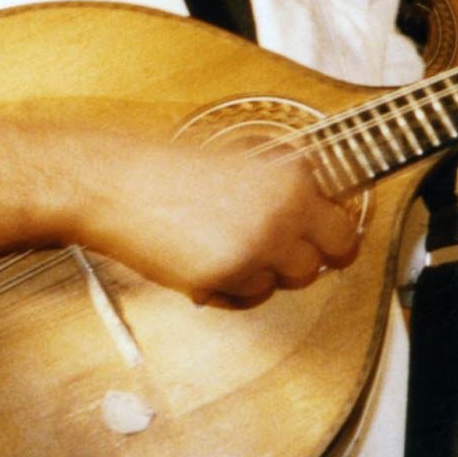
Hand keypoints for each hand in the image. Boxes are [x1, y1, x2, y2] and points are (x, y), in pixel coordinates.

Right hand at [73, 131, 361, 305]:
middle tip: (274, 252)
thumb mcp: (241, 159)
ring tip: (227, 248)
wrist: (114, 183)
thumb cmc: (168, 167)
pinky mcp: (225, 276)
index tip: (320, 241)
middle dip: (303, 259)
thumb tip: (318, 212)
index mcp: (293, 177)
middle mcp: (284, 212)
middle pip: (327, 259)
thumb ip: (283, 186)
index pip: (343, 226)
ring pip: (286, 282)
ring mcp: (257, 247)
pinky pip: (247, 297)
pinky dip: (231, 288)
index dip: (330, 235)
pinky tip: (203, 261)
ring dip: (264, 273)